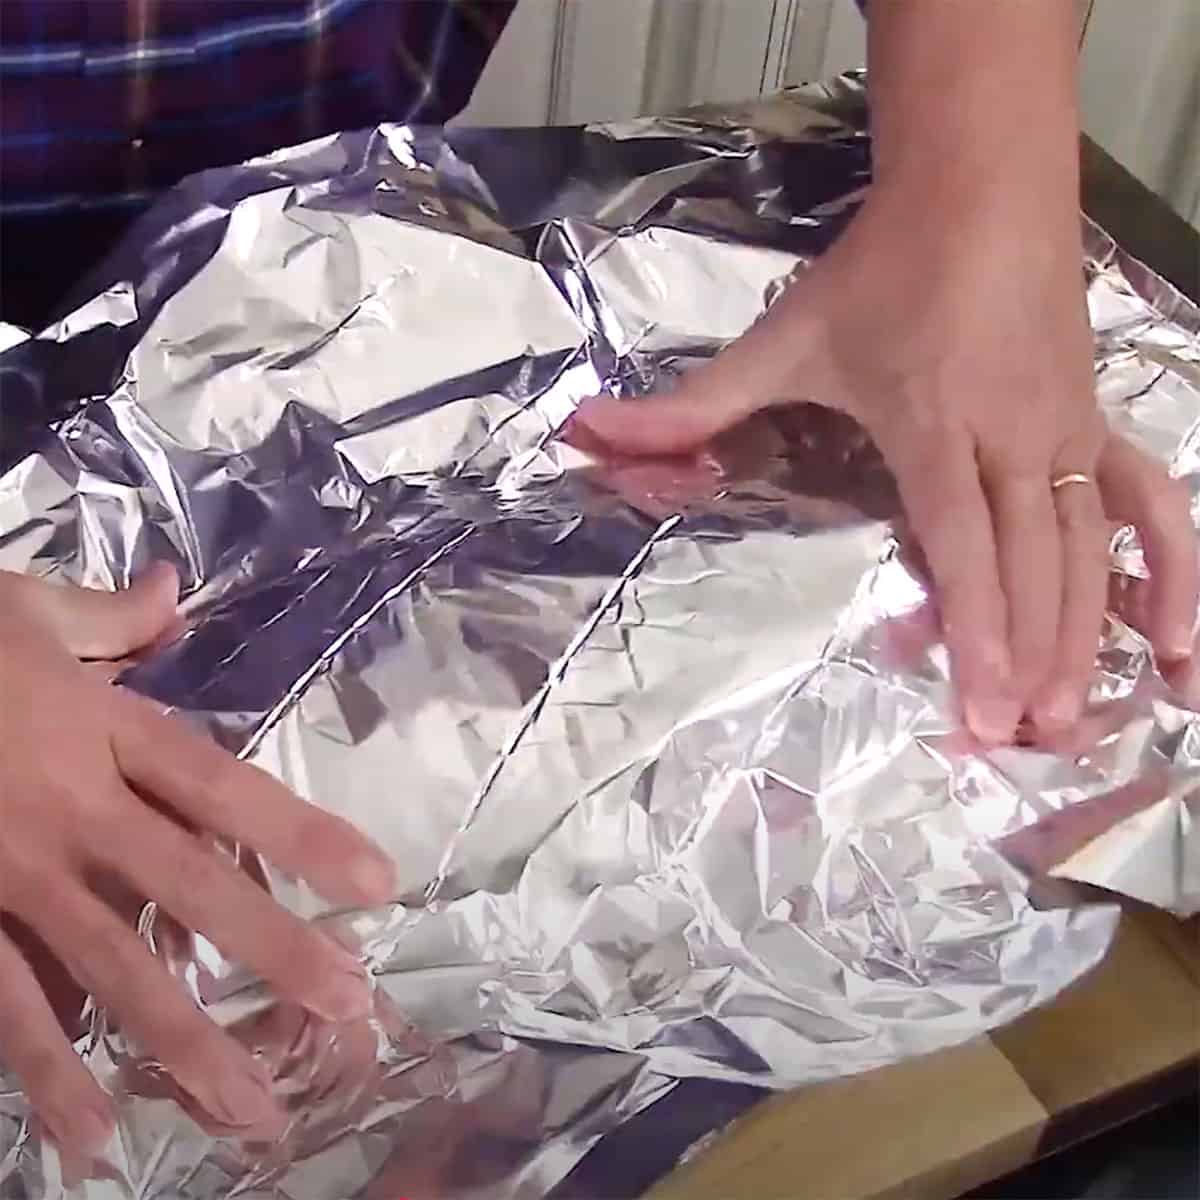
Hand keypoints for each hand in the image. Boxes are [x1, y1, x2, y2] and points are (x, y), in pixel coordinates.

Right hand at [0, 565, 394, 1159]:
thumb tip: (173, 589)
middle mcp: (68, 807)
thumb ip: (106, 617)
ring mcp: (7, 874)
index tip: (379, 883)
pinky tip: (91, 1138)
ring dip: (183, 1041)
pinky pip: (2, 1005)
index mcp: (100, 729)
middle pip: (189, 883)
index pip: (221, 786)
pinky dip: (45, 1073)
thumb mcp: (19, 609)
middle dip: (272, 949)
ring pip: (108, 964)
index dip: (302, 833)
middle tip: (351, 1008)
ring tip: (253, 1108)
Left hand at [573, 190, 1196, 743]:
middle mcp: (1015, 440)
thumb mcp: (784, 338)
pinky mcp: (1101, 422)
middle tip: (1025, 745)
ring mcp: (1070, 433)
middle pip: (1033, 565)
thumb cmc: (882, 269)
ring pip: (1090, 551)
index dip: (975, 629)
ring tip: (1075, 720)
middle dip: (1032, 660)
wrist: (980, 185)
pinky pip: (1150, 504)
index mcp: (935, 426)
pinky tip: (1183, 639)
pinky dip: (1173, 571)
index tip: (980, 709)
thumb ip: (693, 402)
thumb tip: (589, 430)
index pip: (963, 544)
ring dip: (1089, 638)